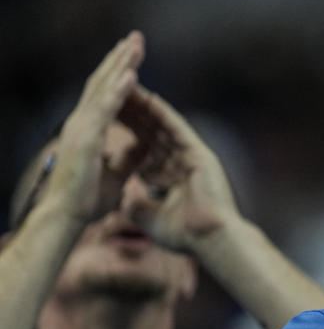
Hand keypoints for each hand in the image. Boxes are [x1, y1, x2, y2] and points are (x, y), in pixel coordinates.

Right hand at [44, 31, 145, 223]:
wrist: (68, 216)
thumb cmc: (87, 199)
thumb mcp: (117, 173)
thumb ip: (130, 156)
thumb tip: (146, 143)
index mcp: (89, 130)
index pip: (105, 94)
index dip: (119, 74)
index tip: (133, 57)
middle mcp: (82, 123)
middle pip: (103, 83)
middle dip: (120, 59)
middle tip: (136, 37)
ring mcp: (82, 128)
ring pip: (103, 88)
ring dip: (120, 65)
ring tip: (136, 44)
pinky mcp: (87, 137)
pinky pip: (106, 109)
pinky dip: (119, 90)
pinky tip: (132, 74)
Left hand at [117, 85, 238, 251]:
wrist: (211, 240)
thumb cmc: (187, 236)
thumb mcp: (152, 220)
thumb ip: (138, 208)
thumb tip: (124, 202)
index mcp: (171, 177)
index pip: (144, 149)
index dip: (127, 134)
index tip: (107, 120)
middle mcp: (182, 163)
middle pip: (152, 132)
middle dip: (133, 115)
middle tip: (113, 94)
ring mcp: (192, 157)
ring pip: (164, 126)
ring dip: (145, 108)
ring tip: (127, 87)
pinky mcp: (201, 155)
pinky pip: (179, 129)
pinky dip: (165, 114)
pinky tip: (149, 98)